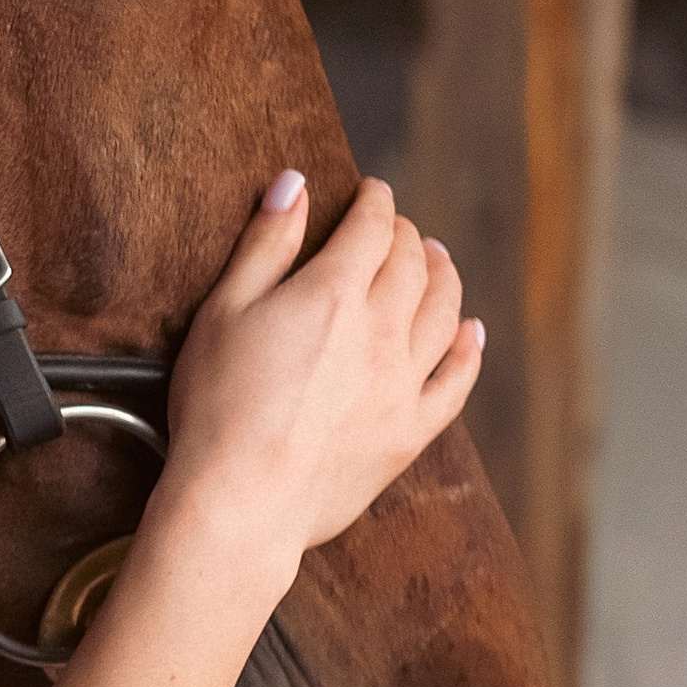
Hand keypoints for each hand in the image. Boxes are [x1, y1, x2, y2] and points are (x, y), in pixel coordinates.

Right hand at [154, 171, 482, 571]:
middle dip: (406, 235)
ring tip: (437, 261)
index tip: (372, 192)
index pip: (372, 227)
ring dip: (444, 276)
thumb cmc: (217, 407)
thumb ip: (265, 245)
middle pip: (413, 263)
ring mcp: (403, 383)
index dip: (374, 202)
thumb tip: (295, 185)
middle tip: (395, 228)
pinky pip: (457, 381)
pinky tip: (469, 334)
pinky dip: (468, 349)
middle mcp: (382, 332)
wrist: (243, 501)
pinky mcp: (411, 431)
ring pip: (445, 312)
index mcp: (332, 294)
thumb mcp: (222, 312)